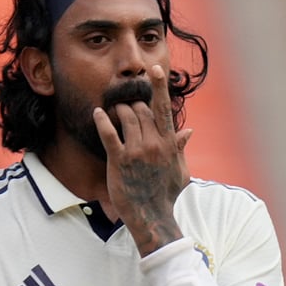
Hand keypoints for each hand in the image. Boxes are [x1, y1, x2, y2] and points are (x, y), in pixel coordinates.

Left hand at [93, 64, 193, 255]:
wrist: (151, 216)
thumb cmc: (166, 194)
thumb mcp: (180, 171)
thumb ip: (181, 149)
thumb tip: (188, 130)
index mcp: (168, 143)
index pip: (164, 109)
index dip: (159, 87)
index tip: (154, 69)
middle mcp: (154, 144)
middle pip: (142, 110)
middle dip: (133, 104)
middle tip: (127, 105)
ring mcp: (136, 152)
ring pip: (126, 118)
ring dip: (119, 110)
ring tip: (115, 110)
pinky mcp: (119, 161)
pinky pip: (109, 134)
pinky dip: (102, 121)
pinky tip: (97, 113)